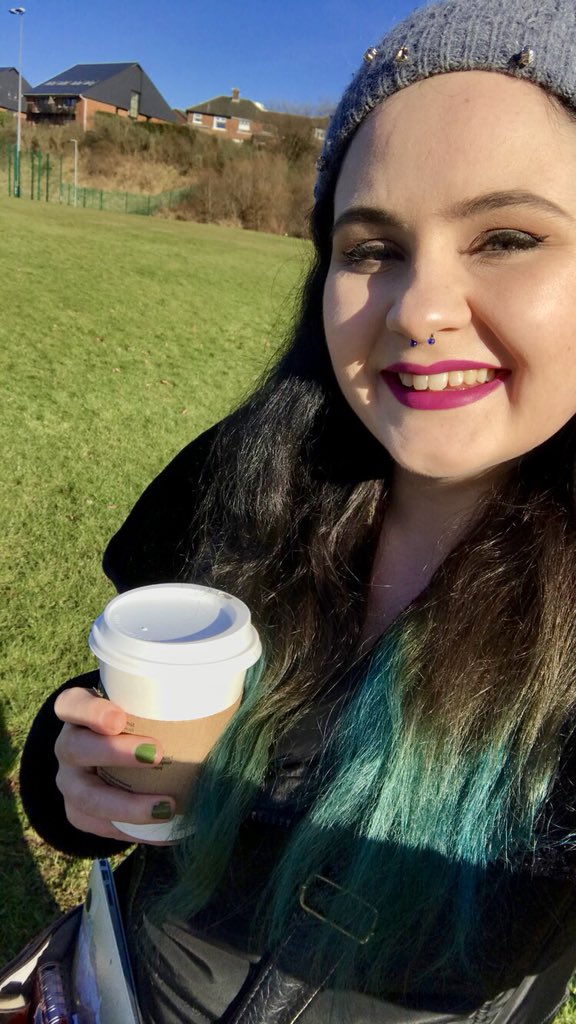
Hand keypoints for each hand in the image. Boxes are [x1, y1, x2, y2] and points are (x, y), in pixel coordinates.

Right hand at [54, 687, 175, 842]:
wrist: (107, 756)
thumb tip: (225, 701)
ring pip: (86, 797)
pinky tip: (166, 832)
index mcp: (77, 712)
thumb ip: (165, 702)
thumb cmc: (134, 722)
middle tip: (157, 754)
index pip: (72, 704)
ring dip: (126, 805)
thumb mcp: (138, 704)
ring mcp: (69, 782)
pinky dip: (135, 831)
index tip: (118, 719)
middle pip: (76, 749)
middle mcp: (68, 746)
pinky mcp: (78, 814)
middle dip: (114, 753)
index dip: (90, 711)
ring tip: (166, 807)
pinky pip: (101, 828)